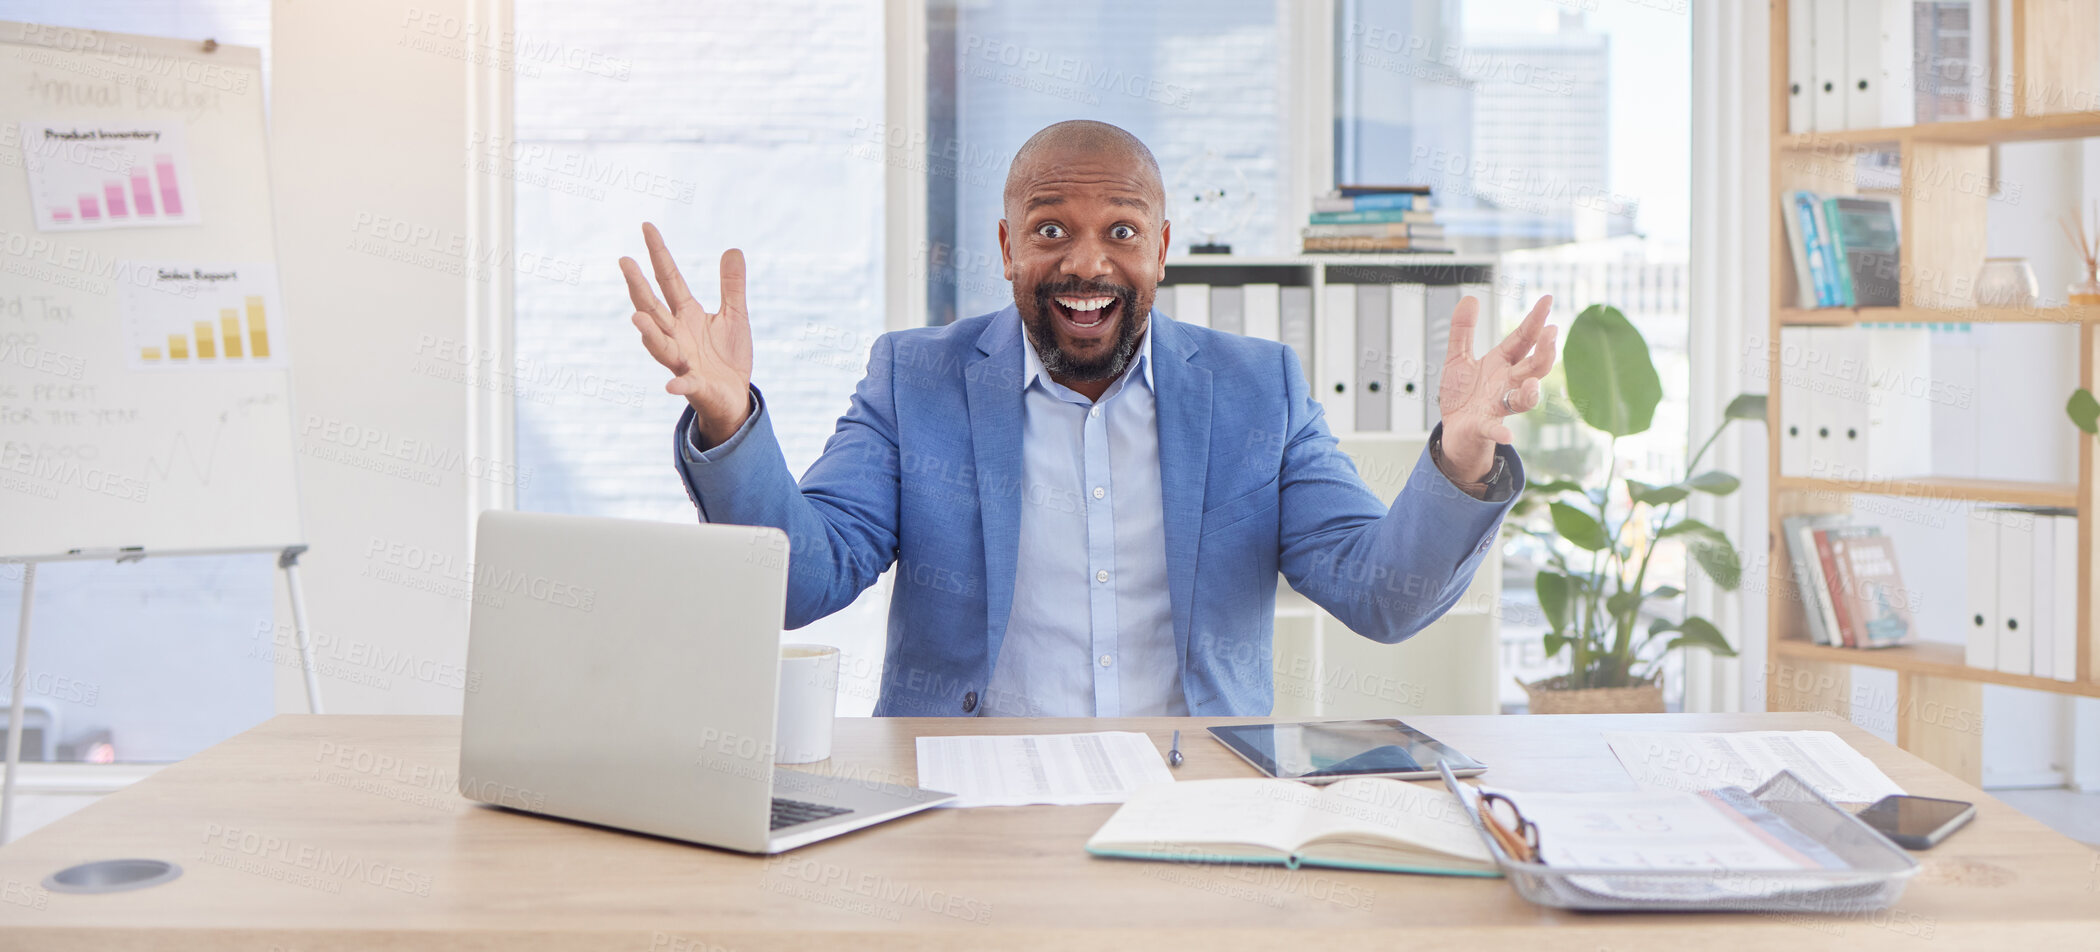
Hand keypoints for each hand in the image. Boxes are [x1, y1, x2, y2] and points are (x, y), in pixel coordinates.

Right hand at [621, 222, 753, 445]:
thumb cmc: (728, 357)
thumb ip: (732, 285)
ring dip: (649, 334)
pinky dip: (678, 386)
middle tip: (624, 262)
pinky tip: (670, 387)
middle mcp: (676, 335)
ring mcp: (682, 360)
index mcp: (686, 315)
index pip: (668, 279)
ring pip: (660, 346)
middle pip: (653, 308)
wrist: (733, 397)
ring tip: (636, 319)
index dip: (659, 253)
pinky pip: (683, 385)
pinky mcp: (695, 386)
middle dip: (638, 287)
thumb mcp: (735, 315)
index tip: (647, 226)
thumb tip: (733, 249)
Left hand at [1437, 294, 1558, 481]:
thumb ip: (1462, 330)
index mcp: (1502, 364)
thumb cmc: (1462, 395)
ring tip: (1534, 384)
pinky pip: (1495, 429)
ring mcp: (1498, 406)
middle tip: (1551, 332)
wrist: (1454, 430)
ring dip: (1531, 393)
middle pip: (1533, 367)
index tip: (1548, 300)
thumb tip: (1470, 298)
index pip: (1524, 339)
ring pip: (1523, 400)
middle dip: (1544, 351)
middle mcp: (1507, 384)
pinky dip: (1501, 432)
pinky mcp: (1484, 426)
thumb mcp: (1457, 357)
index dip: (1535, 320)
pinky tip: (1508, 436)